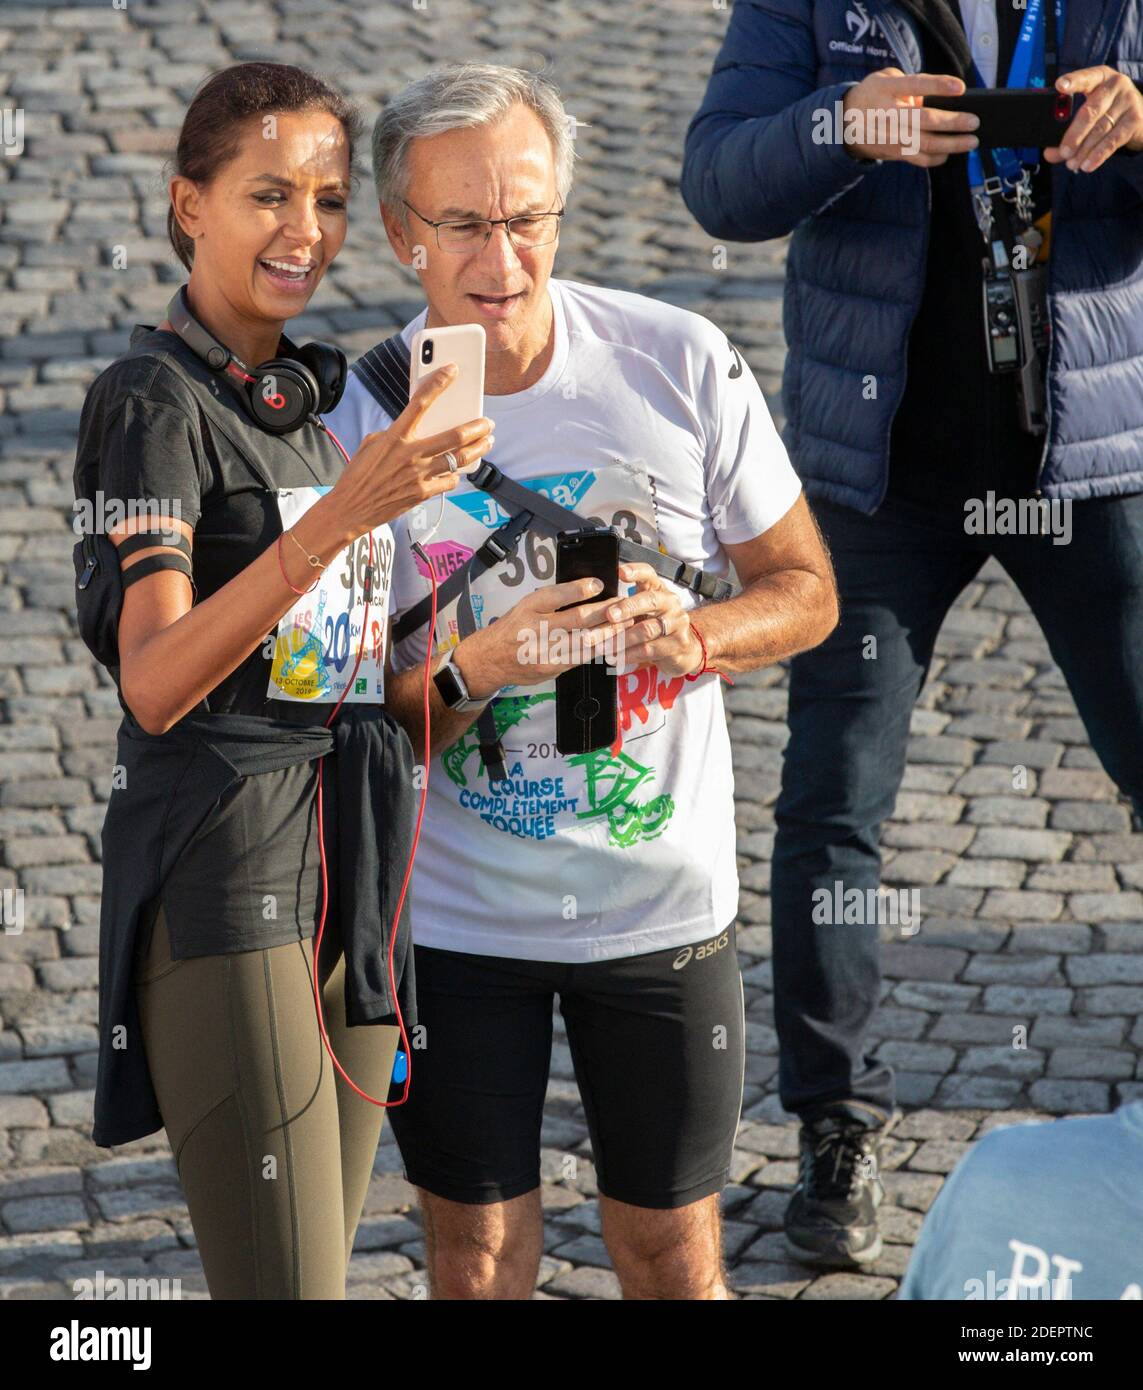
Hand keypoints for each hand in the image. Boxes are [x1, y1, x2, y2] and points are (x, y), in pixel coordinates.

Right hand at [325, 363, 494, 540]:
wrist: (350, 509)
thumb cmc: (359, 476)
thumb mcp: (372, 444)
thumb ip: (396, 433)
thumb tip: (417, 429)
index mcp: (395, 436)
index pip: (420, 402)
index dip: (438, 383)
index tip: (452, 370)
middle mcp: (411, 454)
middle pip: (455, 435)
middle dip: (477, 427)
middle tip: (487, 423)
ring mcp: (419, 475)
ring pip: (460, 459)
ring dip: (478, 449)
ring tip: (487, 442)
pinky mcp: (423, 493)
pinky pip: (449, 481)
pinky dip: (455, 475)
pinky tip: (457, 471)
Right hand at [457, 575, 638, 695]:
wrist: (490, 660)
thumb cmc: (512, 629)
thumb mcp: (526, 605)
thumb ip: (554, 599)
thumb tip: (588, 589)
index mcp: (529, 608)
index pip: (557, 594)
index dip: (581, 588)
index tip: (599, 583)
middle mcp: (535, 629)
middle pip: (577, 618)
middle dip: (605, 610)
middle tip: (622, 603)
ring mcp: (544, 652)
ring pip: (584, 641)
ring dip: (608, 632)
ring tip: (625, 623)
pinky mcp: (551, 668)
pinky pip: (581, 658)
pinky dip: (599, 649)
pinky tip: (612, 642)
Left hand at [602, 562, 702, 678]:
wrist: (682, 650)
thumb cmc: (653, 625)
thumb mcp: (641, 611)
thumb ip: (622, 605)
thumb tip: (590, 608)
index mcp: (657, 589)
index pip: (648, 574)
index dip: (636, 571)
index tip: (620, 572)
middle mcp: (670, 602)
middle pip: (650, 600)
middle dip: (627, 607)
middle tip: (609, 615)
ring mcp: (677, 622)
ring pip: (647, 629)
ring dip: (622, 638)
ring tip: (603, 646)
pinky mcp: (679, 643)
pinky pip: (651, 649)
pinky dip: (630, 654)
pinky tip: (616, 658)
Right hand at [842, 68, 978, 165]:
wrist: (844, 122)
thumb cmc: (873, 94)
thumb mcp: (886, 79)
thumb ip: (911, 84)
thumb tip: (936, 99)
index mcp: (887, 89)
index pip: (916, 85)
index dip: (938, 86)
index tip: (960, 88)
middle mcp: (888, 114)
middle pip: (924, 120)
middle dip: (952, 122)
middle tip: (974, 122)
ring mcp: (890, 136)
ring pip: (924, 144)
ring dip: (951, 145)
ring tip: (971, 141)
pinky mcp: (892, 152)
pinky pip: (918, 159)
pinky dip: (936, 158)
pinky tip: (950, 153)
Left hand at [1045, 68, 1142, 172]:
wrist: (1139, 115)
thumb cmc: (1105, 111)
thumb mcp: (1088, 111)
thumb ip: (1067, 129)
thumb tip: (1049, 153)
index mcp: (1099, 77)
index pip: (1086, 77)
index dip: (1073, 81)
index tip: (1059, 85)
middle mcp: (1116, 85)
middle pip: (1090, 111)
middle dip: (1074, 135)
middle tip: (1064, 152)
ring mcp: (1128, 101)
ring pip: (1100, 129)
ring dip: (1083, 150)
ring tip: (1072, 164)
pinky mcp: (1134, 120)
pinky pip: (1112, 141)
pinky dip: (1097, 155)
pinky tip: (1087, 165)